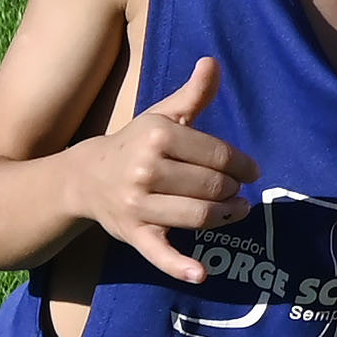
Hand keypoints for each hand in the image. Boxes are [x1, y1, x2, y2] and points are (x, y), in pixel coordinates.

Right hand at [71, 51, 251, 274]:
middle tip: (239, 191)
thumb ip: (193, 95)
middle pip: (213, 186)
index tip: (252, 171)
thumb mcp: (162, 117)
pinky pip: (160, 254)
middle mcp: (146, 170)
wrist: (84, 178)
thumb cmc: (135, 144)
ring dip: (226, 216)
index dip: (243, 165)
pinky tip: (202, 274)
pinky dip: (181, 267)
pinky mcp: (133, 234)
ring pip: (199, 216)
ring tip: (237, 211)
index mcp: (158, 136)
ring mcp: (138, 205)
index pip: (218, 155)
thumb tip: (213, 62)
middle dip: (234, 190)